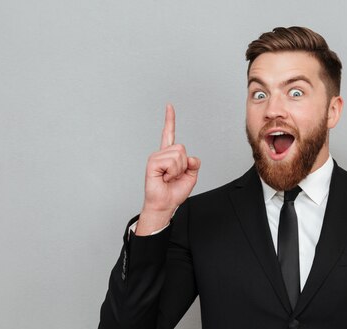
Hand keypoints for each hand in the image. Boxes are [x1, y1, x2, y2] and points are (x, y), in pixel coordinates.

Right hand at [136, 104, 200, 235]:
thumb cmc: (174, 192)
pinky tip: (164, 178)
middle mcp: (161, 154)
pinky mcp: (152, 163)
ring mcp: (156, 157)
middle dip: (184, 165)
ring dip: (178, 170)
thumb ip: (194, 164)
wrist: (165, 204)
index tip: (169, 106)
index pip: (169, 134)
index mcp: (169, 155)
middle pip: (182, 148)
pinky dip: (172, 172)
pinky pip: (171, 162)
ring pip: (178, 155)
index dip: (170, 120)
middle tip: (174, 176)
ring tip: (169, 178)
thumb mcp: (191, 176)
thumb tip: (191, 157)